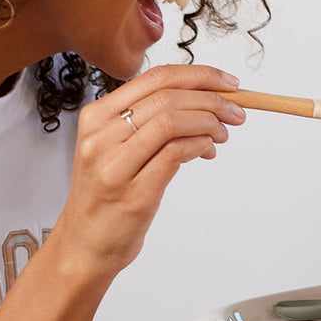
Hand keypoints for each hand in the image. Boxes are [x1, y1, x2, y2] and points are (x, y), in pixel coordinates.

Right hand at [52, 63, 245, 277]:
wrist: (84, 245)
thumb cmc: (107, 195)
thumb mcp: (117, 148)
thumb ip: (149, 122)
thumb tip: (204, 101)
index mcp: (96, 116)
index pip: (156, 77)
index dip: (199, 76)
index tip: (228, 83)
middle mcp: (101, 135)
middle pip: (168, 96)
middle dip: (213, 100)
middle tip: (237, 112)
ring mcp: (114, 165)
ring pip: (172, 121)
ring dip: (209, 123)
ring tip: (222, 135)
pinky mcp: (134, 193)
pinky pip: (175, 153)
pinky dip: (200, 145)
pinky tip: (208, 150)